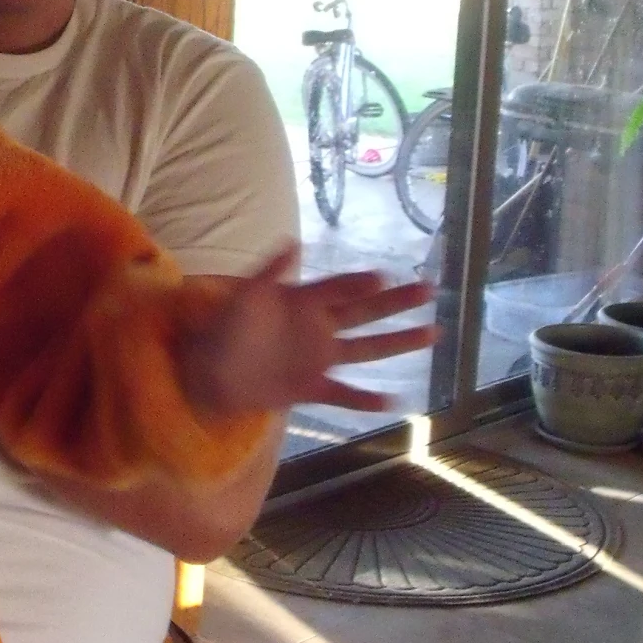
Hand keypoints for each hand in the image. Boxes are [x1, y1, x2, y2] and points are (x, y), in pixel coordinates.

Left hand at [181, 247, 437, 418]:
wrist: (209, 373)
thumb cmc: (225, 329)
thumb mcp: (243, 297)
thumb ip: (268, 272)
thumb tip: (293, 242)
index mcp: (304, 302)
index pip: (338, 289)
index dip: (357, 283)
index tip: (382, 277)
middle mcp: (319, 328)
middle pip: (364, 313)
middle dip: (396, 302)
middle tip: (429, 288)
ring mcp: (319, 359)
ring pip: (366, 350)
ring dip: (399, 342)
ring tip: (433, 333)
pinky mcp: (311, 387)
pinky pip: (343, 394)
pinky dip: (364, 399)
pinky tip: (392, 400)